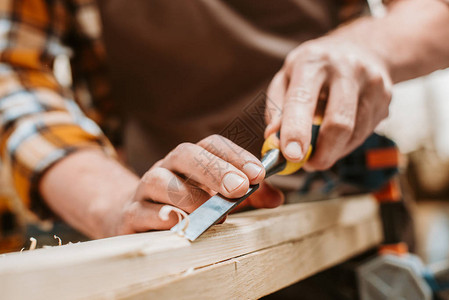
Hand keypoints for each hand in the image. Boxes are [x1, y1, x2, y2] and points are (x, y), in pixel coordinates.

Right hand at [113, 135, 282, 234]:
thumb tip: (277, 197)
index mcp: (189, 159)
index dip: (235, 155)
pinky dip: (161, 216)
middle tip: (240, 188)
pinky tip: (178, 222)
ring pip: (162, 181)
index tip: (258, 173)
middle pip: (186, 154)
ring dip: (191, 196)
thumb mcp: (219, 198)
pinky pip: (142, 211)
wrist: (134, 219)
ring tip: (217, 214)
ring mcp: (145, 189)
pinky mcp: (130, 215)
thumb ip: (248, 196)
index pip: (211, 145)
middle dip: (215, 169)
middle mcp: (166, 167)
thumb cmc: (185, 207)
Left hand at [265, 34, 392, 169]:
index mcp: (313, 62)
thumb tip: (273, 139)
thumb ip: (276, 108)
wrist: (362, 48)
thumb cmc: (313, 69)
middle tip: (309, 165)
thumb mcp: (287, 77)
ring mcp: (371, 82)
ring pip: (355, 133)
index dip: (296, 131)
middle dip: (323, 153)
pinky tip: (338, 136)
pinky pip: (365, 133)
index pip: (303, 100)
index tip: (290, 156)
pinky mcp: (386, 97)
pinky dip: (348, 144)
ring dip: (335, 151)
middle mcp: (345, 68)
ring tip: (321, 150)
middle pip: (338, 123)